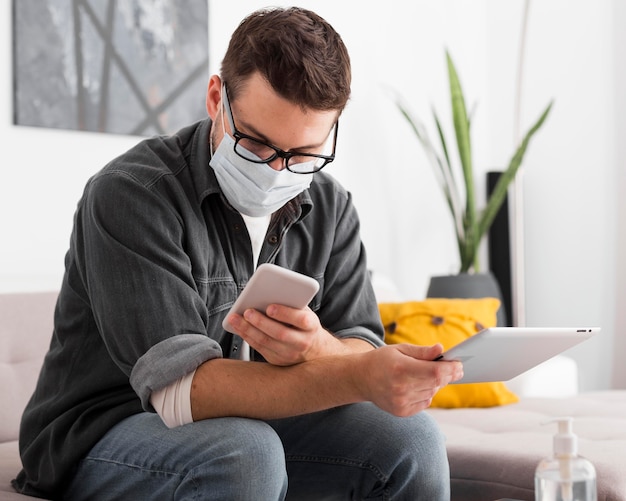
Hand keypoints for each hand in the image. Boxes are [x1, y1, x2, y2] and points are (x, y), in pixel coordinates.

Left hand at [225, 304, 346, 365]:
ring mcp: (290, 355)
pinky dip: (247, 337)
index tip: (270, 307)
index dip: (285, 314)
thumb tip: (269, 293)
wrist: (314, 350)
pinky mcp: (278, 361)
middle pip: (280, 333)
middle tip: (247, 311)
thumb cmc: (305, 325)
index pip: (300, 320)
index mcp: (311, 327)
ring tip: (235, 318)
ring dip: (248, 330)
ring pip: (266, 342)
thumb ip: (292, 305)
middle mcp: (302, 343)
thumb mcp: (305, 313)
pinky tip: (238, 327)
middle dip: (261, 322)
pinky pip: (260, 348)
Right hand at [355, 343, 463, 416]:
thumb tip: (441, 349)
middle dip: (447, 374)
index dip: (451, 369)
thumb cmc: (382, 360)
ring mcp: (401, 402)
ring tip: (422, 375)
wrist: (361, 379)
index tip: (459, 365)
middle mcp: (401, 387)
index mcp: (401, 368)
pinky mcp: (402, 411)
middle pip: (436, 383)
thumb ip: (422, 352)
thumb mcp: (400, 349)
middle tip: (451, 367)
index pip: (435, 372)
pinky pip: (425, 402)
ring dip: (434, 384)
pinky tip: (414, 386)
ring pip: (432, 393)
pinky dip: (426, 393)